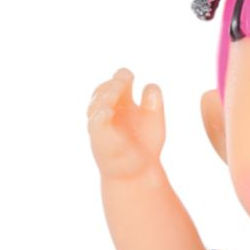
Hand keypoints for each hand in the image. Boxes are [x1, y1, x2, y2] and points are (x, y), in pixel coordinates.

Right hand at [87, 68, 165, 182]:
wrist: (137, 173)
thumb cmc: (144, 145)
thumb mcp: (154, 120)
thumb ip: (153, 103)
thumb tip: (151, 85)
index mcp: (120, 103)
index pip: (116, 83)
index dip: (122, 77)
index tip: (130, 76)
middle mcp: (108, 111)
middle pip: (104, 90)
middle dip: (113, 83)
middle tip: (125, 77)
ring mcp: (101, 124)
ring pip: (97, 104)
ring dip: (107, 94)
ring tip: (118, 87)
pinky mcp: (99, 138)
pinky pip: (96, 124)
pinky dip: (100, 116)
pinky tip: (109, 111)